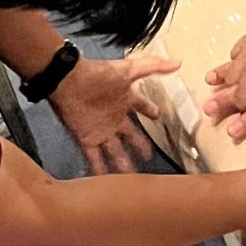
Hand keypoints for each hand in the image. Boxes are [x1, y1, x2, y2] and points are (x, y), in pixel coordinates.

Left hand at [49, 53, 175, 174]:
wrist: (68, 81)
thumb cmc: (98, 75)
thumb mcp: (129, 70)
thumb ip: (153, 67)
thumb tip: (177, 62)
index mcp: (125, 100)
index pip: (142, 106)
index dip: (150, 110)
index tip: (157, 115)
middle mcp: (114, 118)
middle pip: (130, 136)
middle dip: (139, 146)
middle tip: (149, 158)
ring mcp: (101, 130)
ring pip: (115, 151)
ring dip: (122, 164)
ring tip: (131, 179)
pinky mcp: (87, 139)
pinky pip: (95, 157)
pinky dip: (99, 170)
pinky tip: (105, 182)